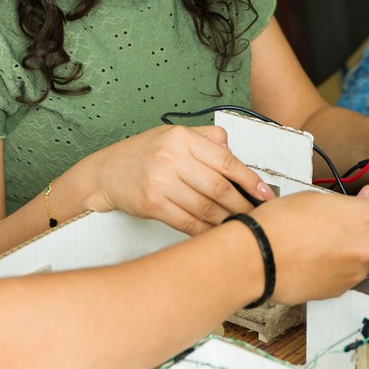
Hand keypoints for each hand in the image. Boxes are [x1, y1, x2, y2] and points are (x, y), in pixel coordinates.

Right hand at [71, 124, 274, 234]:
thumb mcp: (172, 135)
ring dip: (226, 221)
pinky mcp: (152, 204)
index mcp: (182, 138)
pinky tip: (216, 233)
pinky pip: (188, 222)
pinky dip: (205, 231)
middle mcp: (171, 158)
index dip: (249, 179)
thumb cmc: (142, 154)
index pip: (225, 160)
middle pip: (218, 187)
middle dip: (242, 205)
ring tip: (239, 226)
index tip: (264, 193)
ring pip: (205, 208)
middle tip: (256, 215)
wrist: (104, 173)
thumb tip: (235, 151)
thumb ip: (205, 138)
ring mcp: (160, 182)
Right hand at [248, 188, 368, 303]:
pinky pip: (351, 278)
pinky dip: (342, 270)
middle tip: (368, 232)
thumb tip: (368, 201)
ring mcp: (357, 273)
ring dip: (361, 256)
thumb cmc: (282, 222)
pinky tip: (318, 260)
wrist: (258, 256)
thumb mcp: (319, 199)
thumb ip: (352, 204)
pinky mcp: (342, 291)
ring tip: (329, 245)